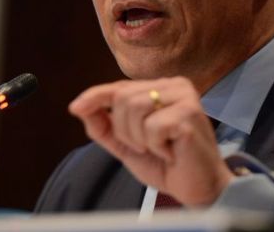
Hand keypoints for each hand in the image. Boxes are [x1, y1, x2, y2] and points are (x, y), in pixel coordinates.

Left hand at [69, 77, 233, 205]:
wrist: (198, 188)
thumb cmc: (167, 164)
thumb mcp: (127, 145)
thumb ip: (105, 126)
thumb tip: (80, 107)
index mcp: (161, 88)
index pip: (120, 87)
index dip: (95, 96)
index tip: (75, 107)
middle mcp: (174, 85)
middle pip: (123, 98)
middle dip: (125, 130)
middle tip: (145, 147)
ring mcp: (184, 96)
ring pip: (135, 108)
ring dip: (139, 138)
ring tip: (159, 148)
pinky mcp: (191, 112)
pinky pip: (153, 126)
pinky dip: (156, 146)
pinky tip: (172, 151)